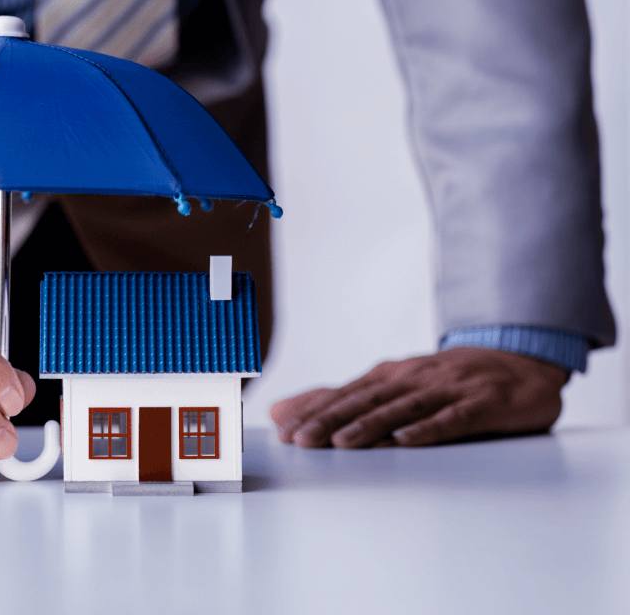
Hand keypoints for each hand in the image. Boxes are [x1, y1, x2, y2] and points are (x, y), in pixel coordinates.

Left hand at [269, 347, 568, 447]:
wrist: (520, 360)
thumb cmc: (446, 380)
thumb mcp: (392, 386)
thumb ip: (339, 400)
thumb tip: (282, 411)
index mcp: (389, 377)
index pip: (344, 395)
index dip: (312, 413)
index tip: (283, 431)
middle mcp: (413, 378)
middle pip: (366, 400)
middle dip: (331, 420)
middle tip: (300, 439)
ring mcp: (448, 389)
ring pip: (403, 408)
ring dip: (371, 424)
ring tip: (341, 442)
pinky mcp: (482, 403)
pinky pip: (453, 418)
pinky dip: (428, 429)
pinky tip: (406, 440)